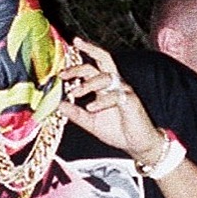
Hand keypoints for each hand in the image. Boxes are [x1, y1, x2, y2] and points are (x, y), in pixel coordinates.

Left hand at [59, 39, 163, 163]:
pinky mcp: (131, 100)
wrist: (137, 145)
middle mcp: (115, 84)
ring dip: (88, 83)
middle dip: (88, 52)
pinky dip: (101, 100)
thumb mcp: (90, 122)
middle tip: (69, 59)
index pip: (93, 65)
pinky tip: (91, 107)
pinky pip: (115, 95)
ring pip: (106, 76)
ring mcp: (124, 90)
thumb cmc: (117, 131)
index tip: (61, 70)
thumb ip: (76, 114)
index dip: (77, 64)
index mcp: (105, 87)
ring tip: (75, 93)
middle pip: (104, 59)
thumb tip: (59, 105)